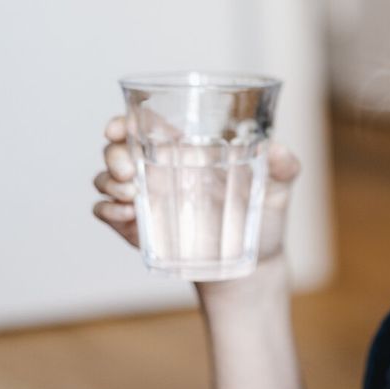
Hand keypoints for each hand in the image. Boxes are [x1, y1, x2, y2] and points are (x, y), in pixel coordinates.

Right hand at [92, 114, 301, 262]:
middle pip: (118, 149)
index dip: (125, 121)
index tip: (118, 128)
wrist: (253, 267)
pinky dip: (107, 210)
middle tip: (129, 172)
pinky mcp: (140, 230)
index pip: (145, 125)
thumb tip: (278, 148)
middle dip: (113, 154)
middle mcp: (162, 172)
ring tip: (132, 195)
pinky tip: (127, 215)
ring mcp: (148, 201)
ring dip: (108, 182)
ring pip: (106, 179)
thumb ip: (284, 166)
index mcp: (188, 152)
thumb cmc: (262, 219)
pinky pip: (106, 213)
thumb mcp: (277, 189)